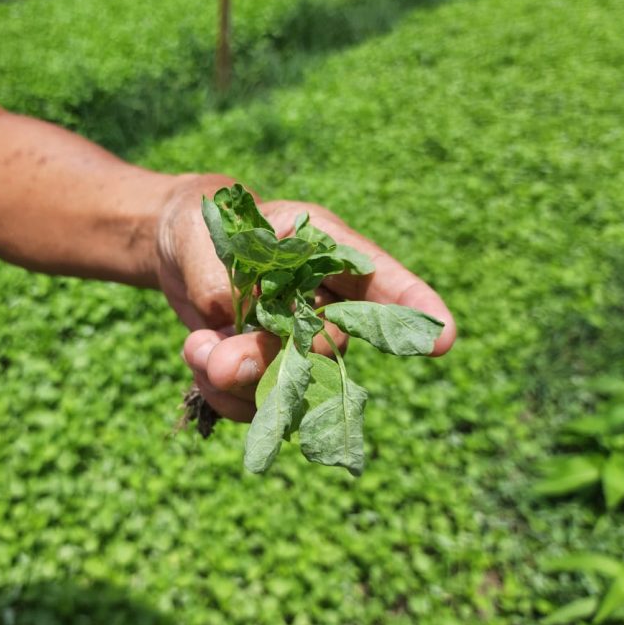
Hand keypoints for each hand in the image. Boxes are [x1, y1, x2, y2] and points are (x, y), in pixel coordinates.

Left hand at [156, 175, 455, 420]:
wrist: (181, 246)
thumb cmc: (204, 220)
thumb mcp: (202, 229)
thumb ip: (216, 273)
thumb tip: (230, 323)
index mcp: (323, 249)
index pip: (379, 278)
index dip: (411, 306)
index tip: (443, 337)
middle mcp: (322, 300)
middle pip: (328, 347)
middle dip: (275, 362)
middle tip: (218, 361)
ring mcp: (298, 342)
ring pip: (295, 387)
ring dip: (240, 385)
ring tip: (198, 351)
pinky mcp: (268, 372)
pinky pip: (260, 405)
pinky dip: (224, 396)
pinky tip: (198, 361)